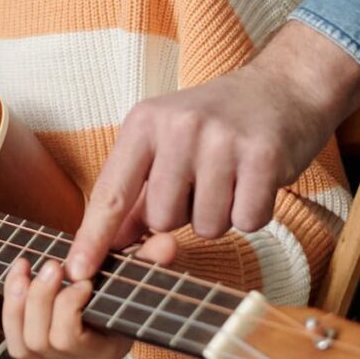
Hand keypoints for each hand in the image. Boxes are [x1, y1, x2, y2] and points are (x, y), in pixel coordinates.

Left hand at [3, 231, 179, 358]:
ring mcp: (55, 358)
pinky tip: (19, 273)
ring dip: (21, 302)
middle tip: (53, 264)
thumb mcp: (138, 271)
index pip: (72, 339)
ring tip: (28, 266)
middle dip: (41, 299)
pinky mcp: (35, 348)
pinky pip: (14, 337)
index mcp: (109, 348)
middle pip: (44, 340)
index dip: (66, 309)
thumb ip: (150, 260)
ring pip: (24, 344)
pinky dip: (11, 304)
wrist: (109, 297)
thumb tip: (167, 243)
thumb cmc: (124, 285)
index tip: (81, 279)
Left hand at [67, 22, 359, 279]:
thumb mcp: (164, 141)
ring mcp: (222, 141)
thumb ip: (135, 190)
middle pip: (162, 219)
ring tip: (229, 178)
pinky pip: (248, 221)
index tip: (76, 272)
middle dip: (183, 216)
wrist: (283, 86)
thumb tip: (111, 241)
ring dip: (220, 216)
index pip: (110, 193)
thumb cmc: (216, 121)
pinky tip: (254, 182)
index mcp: (144, 123)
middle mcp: (179, 127)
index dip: (93, 238)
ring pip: (208, 226)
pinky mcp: (264, 157)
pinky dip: (253, 213)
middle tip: (202, 182)